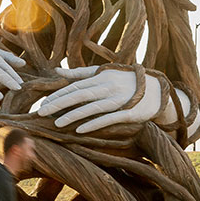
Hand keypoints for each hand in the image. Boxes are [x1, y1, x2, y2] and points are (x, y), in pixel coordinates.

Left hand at [37, 66, 172, 133]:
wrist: (158, 89)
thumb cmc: (125, 80)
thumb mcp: (103, 73)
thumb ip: (80, 73)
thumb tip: (57, 71)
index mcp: (100, 77)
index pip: (75, 85)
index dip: (58, 94)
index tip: (43, 103)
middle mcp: (108, 86)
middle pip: (79, 95)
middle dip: (59, 104)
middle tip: (41, 113)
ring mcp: (119, 99)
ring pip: (92, 107)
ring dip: (73, 115)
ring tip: (56, 124)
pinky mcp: (129, 112)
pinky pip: (108, 118)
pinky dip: (94, 123)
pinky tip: (80, 130)